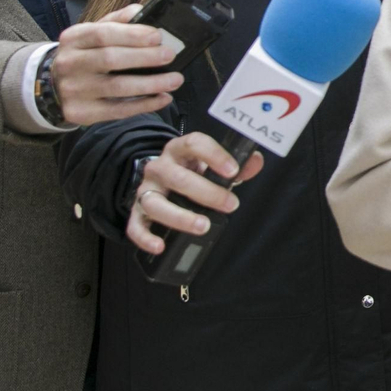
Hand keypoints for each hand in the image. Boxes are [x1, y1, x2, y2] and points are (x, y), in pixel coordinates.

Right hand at [50, 4, 182, 124]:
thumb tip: (141, 11)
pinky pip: (118, 110)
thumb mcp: (92, 33)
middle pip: (111, 59)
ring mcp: (74, 90)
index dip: (132, 35)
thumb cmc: (84, 55)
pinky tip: (163, 98)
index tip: (158, 36)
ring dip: (152, 83)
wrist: (54, 86)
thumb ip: (117, 21)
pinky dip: (145, 105)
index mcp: (74, 38)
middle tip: (170, 55)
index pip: (103, 33)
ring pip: (118, 87)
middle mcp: (70, 64)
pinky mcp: (81, 113)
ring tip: (175, 80)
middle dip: (145, 57)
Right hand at [126, 132, 263, 254]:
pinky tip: (160, 246)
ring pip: (156, 203)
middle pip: (178, 178)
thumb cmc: (192, 172)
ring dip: (180, 216)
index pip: (194, 144)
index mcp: (179, 150)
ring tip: (203, 226)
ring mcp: (146, 190)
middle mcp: (159, 168)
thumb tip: (255, 162)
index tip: (233, 171)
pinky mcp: (136, 213)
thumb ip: (235, 164)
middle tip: (230, 204)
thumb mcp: (212, 164)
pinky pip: (135, 226)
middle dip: (207, 193)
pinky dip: (145, 238)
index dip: (214, 155)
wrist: (161, 179)